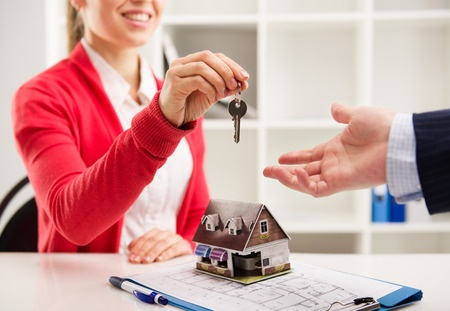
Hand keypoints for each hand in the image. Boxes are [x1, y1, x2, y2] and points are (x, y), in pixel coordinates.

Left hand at [127, 228, 191, 263]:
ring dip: (153, 252)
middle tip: (137, 260)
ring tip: (147, 261)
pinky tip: (160, 260)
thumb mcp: (152, 251)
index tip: (131, 258)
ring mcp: (176, 239)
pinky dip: (166, 254)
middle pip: (153, 240)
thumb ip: (141, 248)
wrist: (185, 256)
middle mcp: (166, 233)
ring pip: (163, 243)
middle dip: (143, 251)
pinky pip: (175, 249)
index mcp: (157, 233)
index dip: (137, 248)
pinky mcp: (184, 246)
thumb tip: (131, 248)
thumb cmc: (166, 253)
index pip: (145, 238)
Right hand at [159, 50, 249, 126]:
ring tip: (221, 93)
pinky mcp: (174, 83)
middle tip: (234, 84)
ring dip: (217, 80)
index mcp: (192, 62)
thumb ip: (226, 87)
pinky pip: (196, 80)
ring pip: (202, 67)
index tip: (243, 76)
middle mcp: (182, 63)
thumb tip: (243, 83)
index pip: (214, 56)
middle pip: (207, 57)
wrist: (172, 119)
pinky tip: (211, 97)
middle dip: (225, 70)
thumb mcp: (212, 94)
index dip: (231, 65)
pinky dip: (209, 88)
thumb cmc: (188, 104)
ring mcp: (176, 72)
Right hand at [263, 103, 395, 196]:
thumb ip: (343, 114)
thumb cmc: (384, 128)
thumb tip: (334, 107)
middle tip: (268, 170)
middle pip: (304, 172)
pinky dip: (303, 184)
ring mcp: (336, 174)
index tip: (280, 157)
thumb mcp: (358, 115)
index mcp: (337, 149)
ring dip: (288, 178)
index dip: (294, 157)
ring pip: (306, 183)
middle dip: (284, 172)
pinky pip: (316, 188)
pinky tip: (295, 173)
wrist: (398, 141)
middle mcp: (334, 163)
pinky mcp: (340, 182)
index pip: (310, 156)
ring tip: (272, 172)